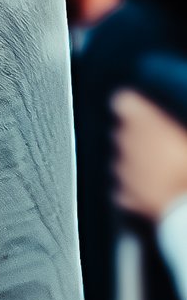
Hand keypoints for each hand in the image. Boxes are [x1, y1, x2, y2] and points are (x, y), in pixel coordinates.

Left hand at [114, 87, 186, 221]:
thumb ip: (177, 133)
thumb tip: (178, 136)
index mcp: (142, 118)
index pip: (124, 102)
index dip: (134, 109)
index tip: (143, 114)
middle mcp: (125, 139)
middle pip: (123, 133)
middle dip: (136, 140)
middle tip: (161, 151)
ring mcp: (122, 168)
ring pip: (122, 162)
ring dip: (135, 166)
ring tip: (161, 176)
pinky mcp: (125, 194)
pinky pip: (125, 190)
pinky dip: (134, 192)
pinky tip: (153, 196)